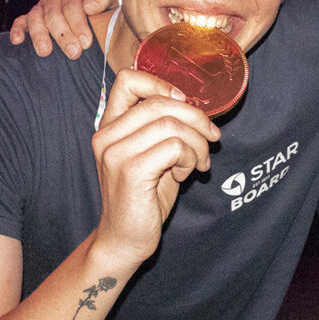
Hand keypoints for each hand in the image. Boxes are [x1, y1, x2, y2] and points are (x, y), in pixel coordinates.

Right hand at [10, 0, 118, 57]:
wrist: (96, 16)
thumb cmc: (102, 11)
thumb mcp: (109, 2)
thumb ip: (102, 0)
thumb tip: (89, 7)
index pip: (72, 5)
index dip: (78, 24)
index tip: (86, 42)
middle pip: (53, 14)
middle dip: (63, 35)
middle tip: (73, 53)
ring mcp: (41, 6)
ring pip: (35, 18)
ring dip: (40, 35)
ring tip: (45, 52)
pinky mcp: (30, 18)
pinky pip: (20, 21)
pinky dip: (17, 30)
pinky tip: (17, 41)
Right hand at [91, 69, 219, 263]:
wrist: (125, 240)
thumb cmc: (143, 198)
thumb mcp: (152, 155)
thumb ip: (163, 129)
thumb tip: (197, 110)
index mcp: (109, 126)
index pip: (128, 80)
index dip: (161, 84)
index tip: (183, 103)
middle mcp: (107, 135)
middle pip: (160, 102)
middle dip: (196, 118)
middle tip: (211, 139)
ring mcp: (115, 152)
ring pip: (171, 124)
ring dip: (197, 143)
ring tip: (198, 163)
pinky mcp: (130, 171)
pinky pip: (174, 147)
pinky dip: (189, 158)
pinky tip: (185, 174)